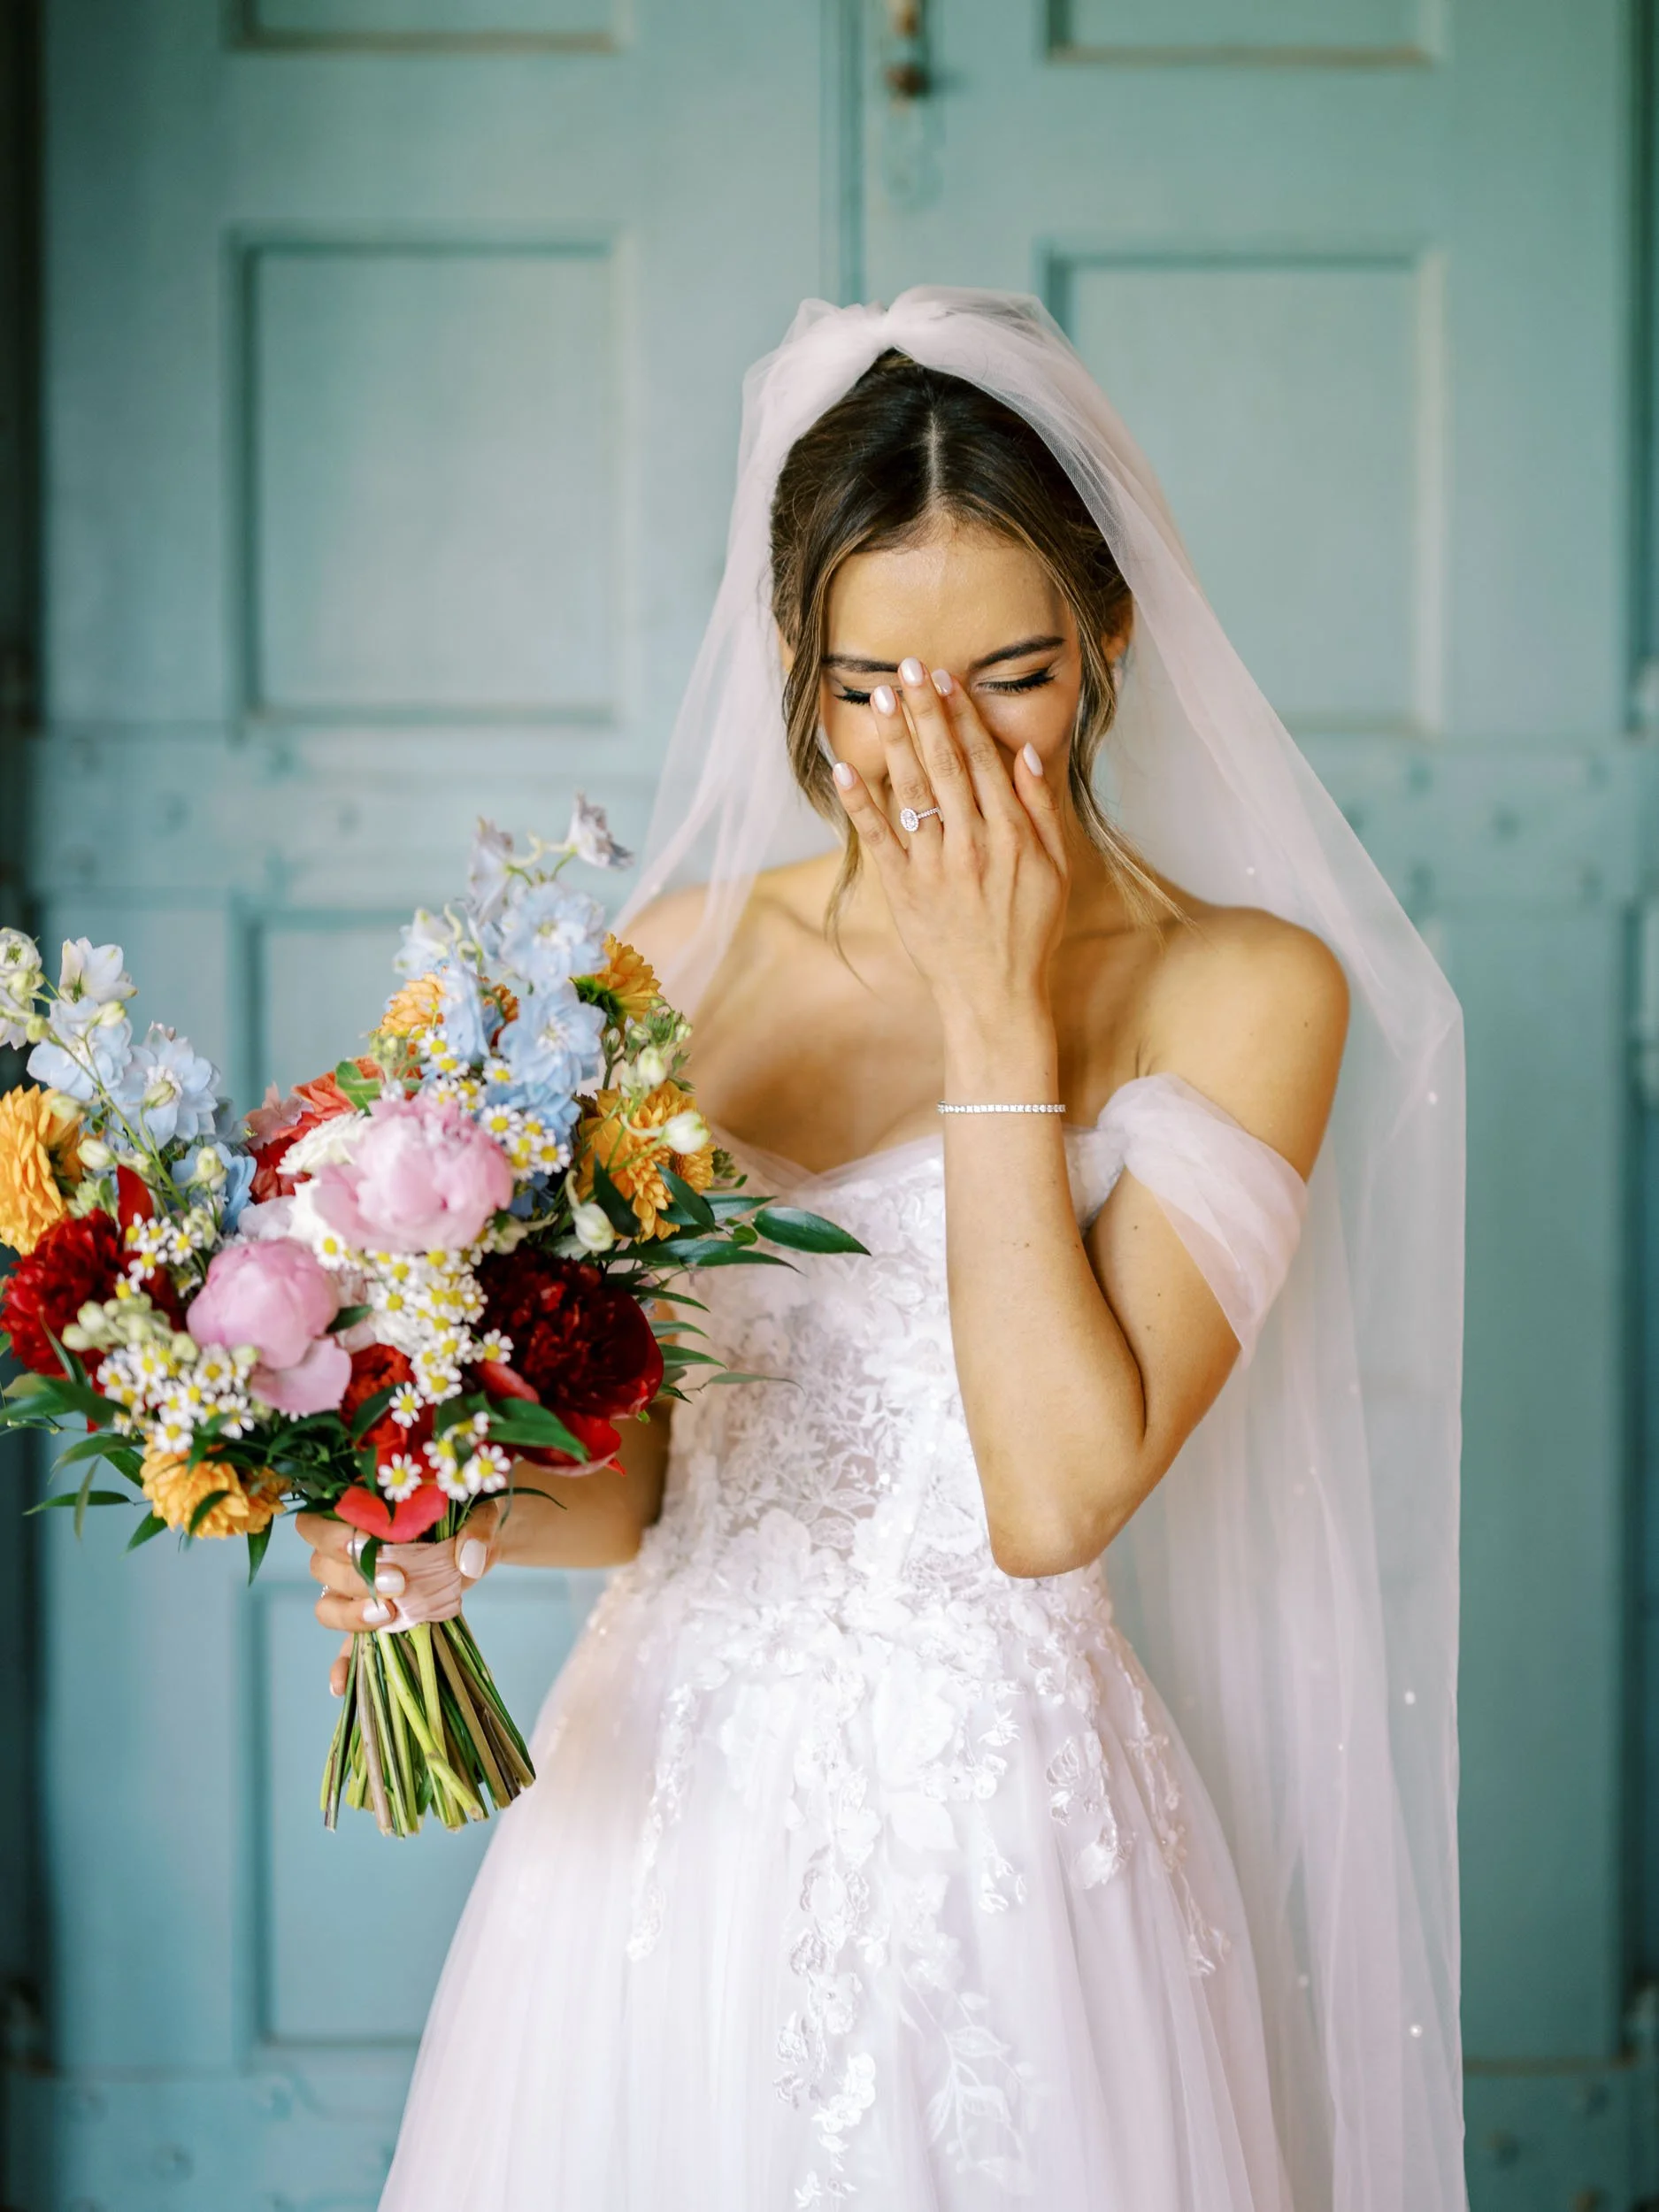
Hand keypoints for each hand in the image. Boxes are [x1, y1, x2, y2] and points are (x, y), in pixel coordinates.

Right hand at [295, 1499, 502, 1698]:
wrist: (478, 1545)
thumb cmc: (470, 1518)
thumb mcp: (480, 1513)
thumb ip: (476, 1529)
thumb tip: (468, 1561)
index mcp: (360, 1513)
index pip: (317, 1523)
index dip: (335, 1536)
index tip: (371, 1544)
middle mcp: (347, 1552)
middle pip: (321, 1567)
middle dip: (354, 1578)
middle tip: (399, 1584)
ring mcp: (356, 1591)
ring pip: (328, 1606)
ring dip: (351, 1615)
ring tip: (390, 1616)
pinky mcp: (373, 1620)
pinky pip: (345, 1646)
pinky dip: (342, 1666)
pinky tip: (341, 1686)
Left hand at [831, 658, 1067, 1030]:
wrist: (996, 998)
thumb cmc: (1029, 932)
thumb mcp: (1057, 870)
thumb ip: (1041, 809)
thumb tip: (1025, 752)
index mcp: (1012, 836)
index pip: (984, 761)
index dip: (962, 717)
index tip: (945, 679)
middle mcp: (973, 845)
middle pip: (946, 765)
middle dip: (926, 712)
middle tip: (906, 667)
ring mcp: (934, 867)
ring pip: (912, 792)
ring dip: (895, 741)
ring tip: (880, 698)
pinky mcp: (903, 891)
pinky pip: (877, 838)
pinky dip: (859, 803)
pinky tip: (844, 768)